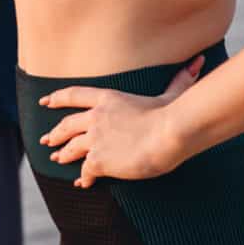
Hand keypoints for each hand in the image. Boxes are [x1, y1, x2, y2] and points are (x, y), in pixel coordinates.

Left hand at [38, 53, 204, 187]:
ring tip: (57, 159)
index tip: (44, 102)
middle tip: (46, 139)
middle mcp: (96, 117)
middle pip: (67, 124)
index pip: (74, 95)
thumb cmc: (171, 114)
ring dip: (63, 154)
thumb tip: (199, 60)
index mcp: (108, 99)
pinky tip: (82, 183)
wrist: (167, 135)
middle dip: (55, 133)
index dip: (57, 99)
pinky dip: (83, 177)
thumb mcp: (171, 95)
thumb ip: (180, 80)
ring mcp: (95, 138)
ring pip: (71, 147)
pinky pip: (85, 170)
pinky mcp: (99, 160)